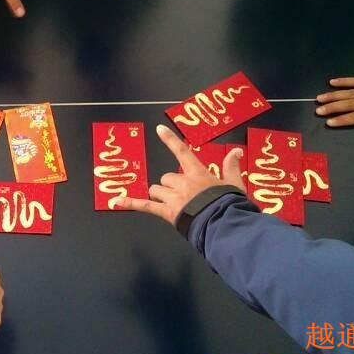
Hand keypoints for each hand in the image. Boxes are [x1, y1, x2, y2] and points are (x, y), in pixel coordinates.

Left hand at [113, 125, 244, 224]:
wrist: (223, 223)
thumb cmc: (229, 205)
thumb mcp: (233, 184)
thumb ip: (231, 166)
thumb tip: (235, 151)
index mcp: (197, 173)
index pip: (182, 151)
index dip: (170, 140)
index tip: (159, 129)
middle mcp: (182, 182)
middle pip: (166, 177)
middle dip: (171, 186)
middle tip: (184, 196)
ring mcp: (173, 197)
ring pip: (156, 190)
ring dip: (161, 196)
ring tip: (173, 205)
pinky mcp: (167, 212)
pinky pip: (145, 206)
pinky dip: (131, 203)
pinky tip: (117, 201)